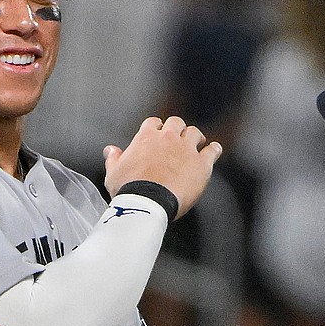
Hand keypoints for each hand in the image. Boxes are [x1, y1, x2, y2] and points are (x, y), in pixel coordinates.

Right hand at [104, 115, 221, 216]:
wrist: (148, 202)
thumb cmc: (129, 190)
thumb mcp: (114, 174)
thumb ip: (114, 159)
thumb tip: (110, 150)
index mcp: (146, 138)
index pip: (154, 123)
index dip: (157, 128)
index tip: (158, 134)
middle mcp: (168, 138)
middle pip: (176, 123)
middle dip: (177, 129)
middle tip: (179, 138)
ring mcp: (186, 149)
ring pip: (194, 133)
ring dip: (195, 137)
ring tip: (198, 142)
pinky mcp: (201, 164)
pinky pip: (212, 150)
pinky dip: (213, 149)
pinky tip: (214, 150)